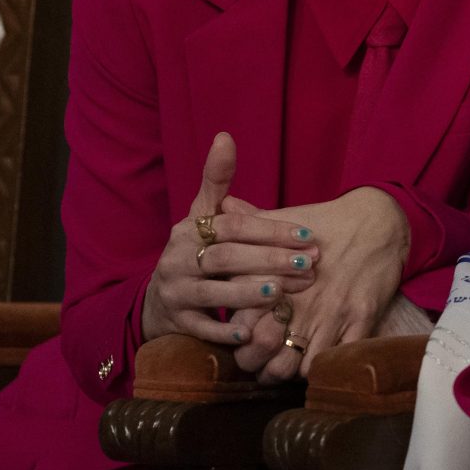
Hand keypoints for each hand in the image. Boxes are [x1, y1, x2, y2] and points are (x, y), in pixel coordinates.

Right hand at [139, 134, 320, 346]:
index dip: (270, 229)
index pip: (232, 226)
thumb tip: (225, 136)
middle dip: (270, 261)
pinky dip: (225, 333)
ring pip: (214, 293)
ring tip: (282, 293)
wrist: (160, 301)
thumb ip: (216, 180)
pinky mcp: (177, 324)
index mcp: (189, 230)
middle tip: (308, 265)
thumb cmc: (194, 252)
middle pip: (226, 258)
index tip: (308, 235)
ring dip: (249, 294)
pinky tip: (250, 334)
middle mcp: (177, 259)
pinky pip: (202, 330)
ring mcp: (176, 292)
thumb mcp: (202, 216)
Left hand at [229, 186, 410, 382]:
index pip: (244, 327)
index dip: (237, 343)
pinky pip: (336, 360)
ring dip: (289, 372)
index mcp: (277, 278)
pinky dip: (323, 368)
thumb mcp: (287, 218)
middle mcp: (302, 300)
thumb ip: (252, 222)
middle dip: (258, 367)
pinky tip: (317, 360)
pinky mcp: (361, 321)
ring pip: (299, 367)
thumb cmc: (328, 221)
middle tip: (260, 365)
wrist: (380, 220)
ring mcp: (332, 314)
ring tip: (285, 366)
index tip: (240, 345)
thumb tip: (223, 208)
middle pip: (267, 353)